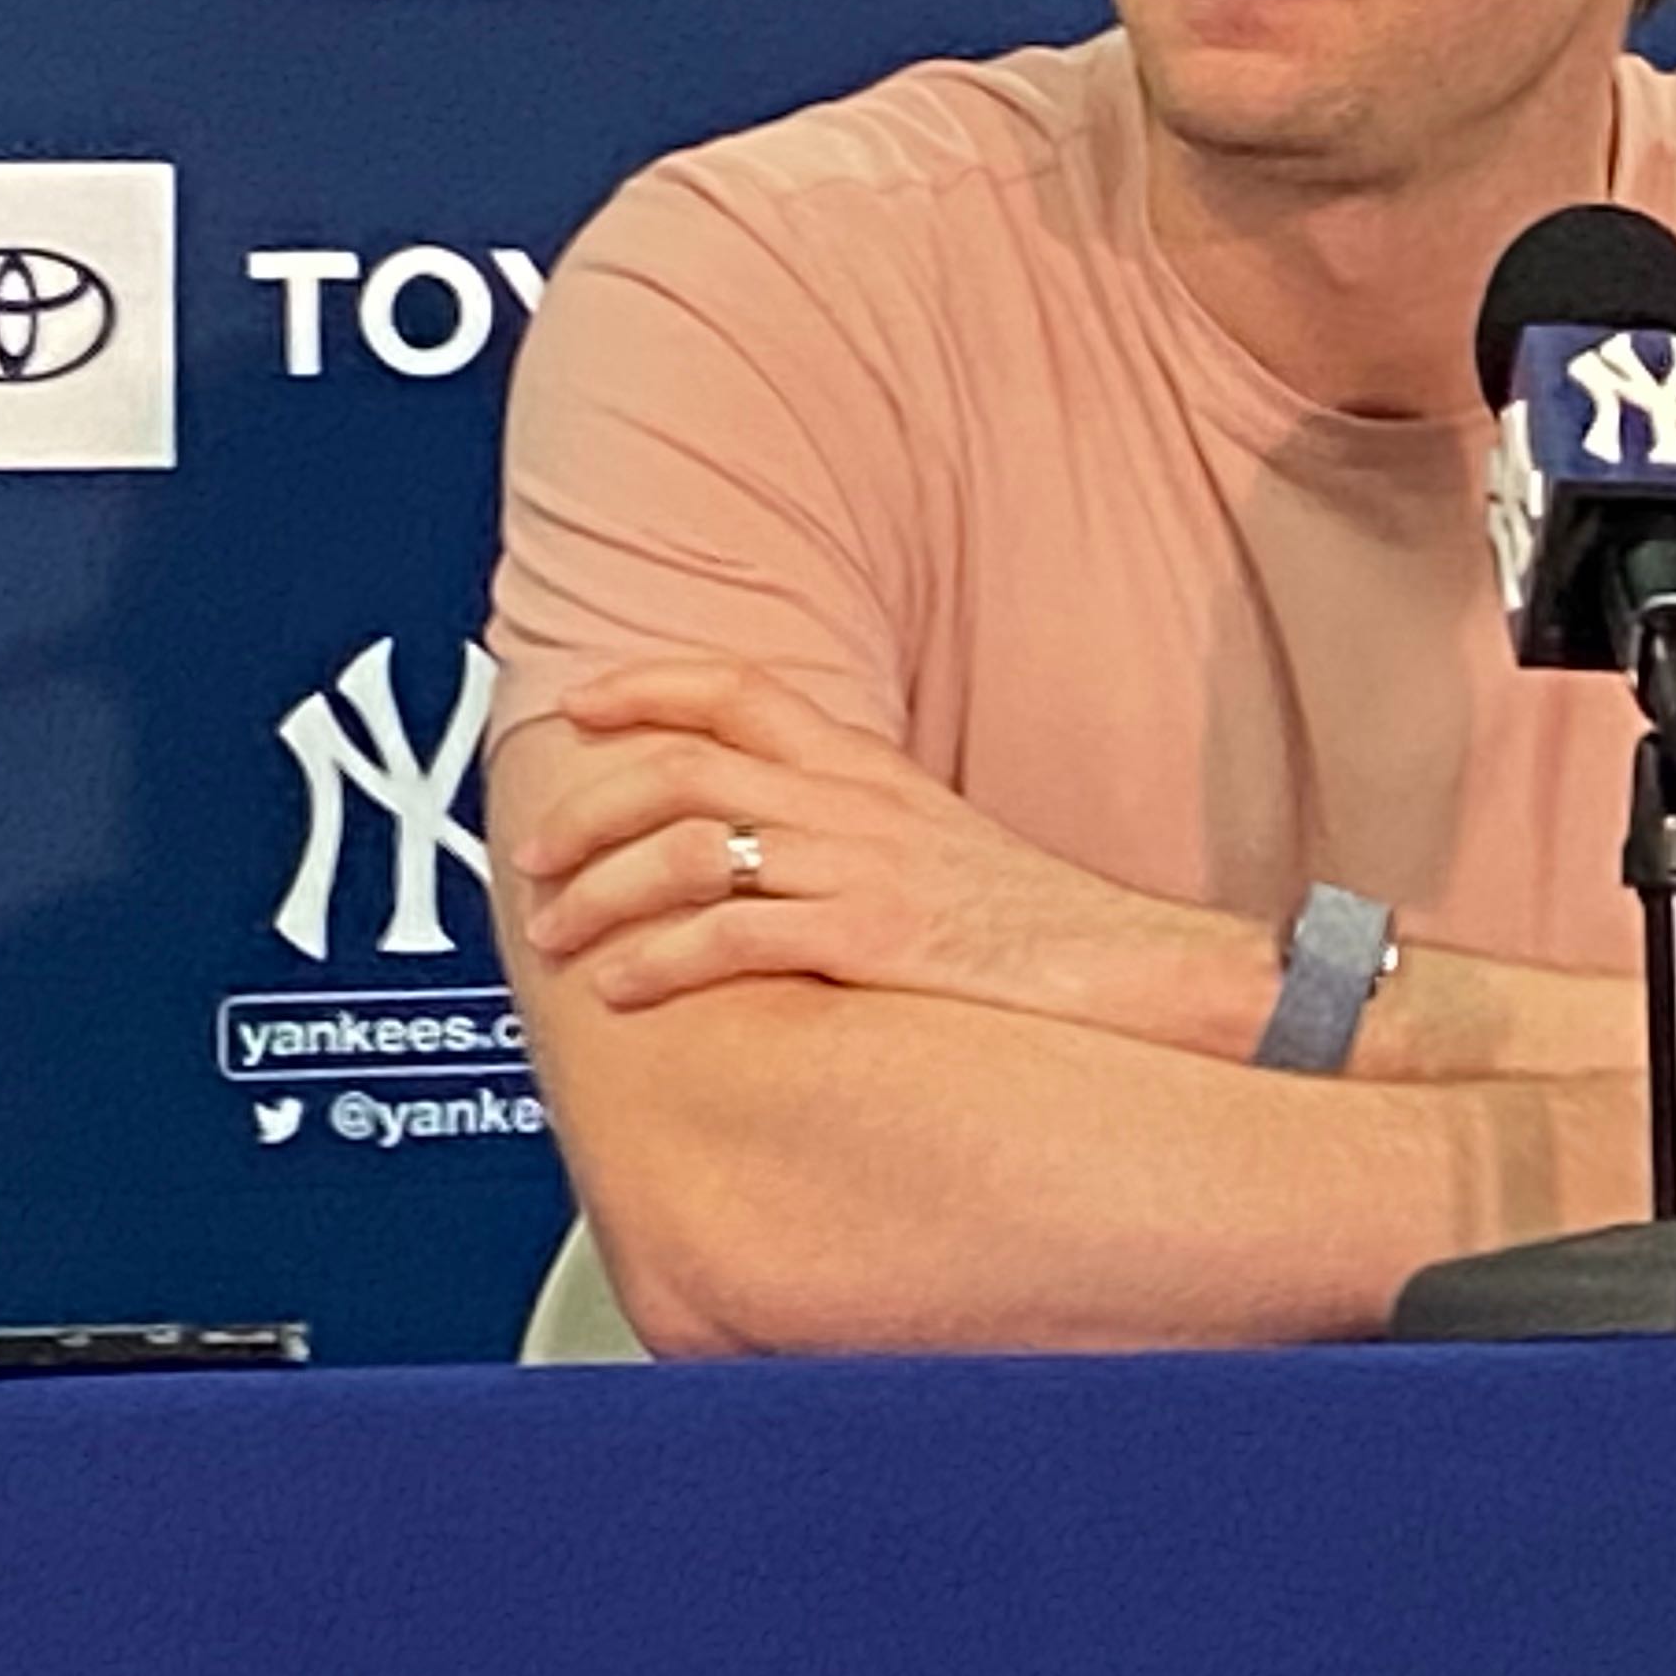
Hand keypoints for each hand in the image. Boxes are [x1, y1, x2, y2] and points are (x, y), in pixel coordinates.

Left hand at [512, 660, 1250, 1040]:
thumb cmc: (1040, 926)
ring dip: (603, 893)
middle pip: (685, 765)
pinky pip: (737, 937)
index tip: (578, 709)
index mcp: (869, 771)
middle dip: (589, 810)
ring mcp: (863, 868)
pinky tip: (626, 988)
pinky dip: (661, 960)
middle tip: (536, 858)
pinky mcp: (874, 940)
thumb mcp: (938, 846)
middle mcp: (855, 805)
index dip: (646, 686)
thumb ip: (852, 829)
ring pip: (691, 848)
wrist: (1139, 971)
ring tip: (561, 936)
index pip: (739, 691)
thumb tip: (769, 846)